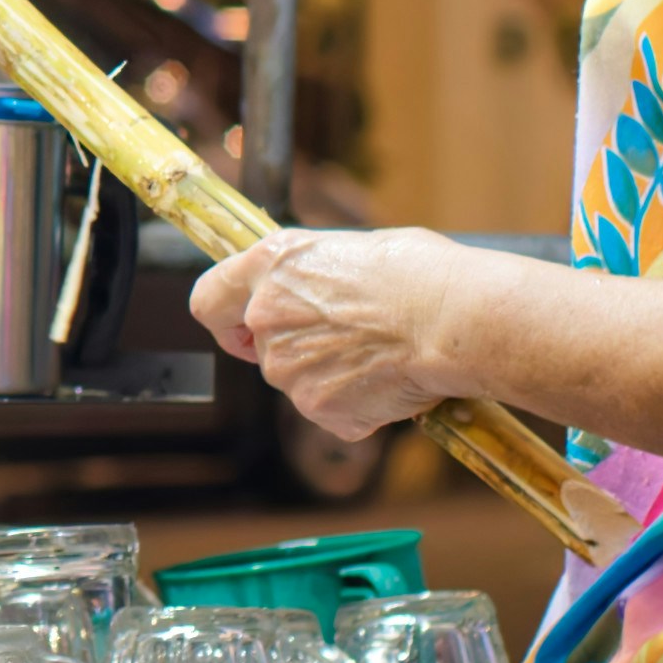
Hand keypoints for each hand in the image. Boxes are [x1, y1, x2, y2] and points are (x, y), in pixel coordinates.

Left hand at [191, 223, 451, 440]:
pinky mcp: (320, 411)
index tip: (246, 326)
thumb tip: (317, 290)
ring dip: (334, 375)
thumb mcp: (353, 249)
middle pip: (262, 349)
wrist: (454, 320)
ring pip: (302, 381)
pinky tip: (394, 379)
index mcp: (269, 267)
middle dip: (300, 349)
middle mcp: (266, 319)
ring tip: (386, 352)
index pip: (208, 300)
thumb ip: (313, 276)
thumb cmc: (419, 273)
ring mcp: (289, 371)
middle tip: (354, 336)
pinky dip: (362, 404)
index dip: (226, 319)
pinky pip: (335, 413)